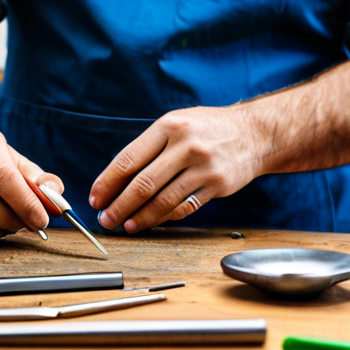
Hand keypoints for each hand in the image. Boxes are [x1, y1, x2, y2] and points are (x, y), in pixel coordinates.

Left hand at [90, 106, 263, 232]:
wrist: (254, 133)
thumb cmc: (208, 129)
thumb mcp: (177, 124)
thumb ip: (150, 147)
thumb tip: (117, 180)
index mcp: (169, 127)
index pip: (128, 159)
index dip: (107, 182)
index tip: (96, 198)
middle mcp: (185, 146)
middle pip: (142, 184)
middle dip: (119, 206)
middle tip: (106, 219)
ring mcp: (203, 167)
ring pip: (163, 200)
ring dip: (140, 217)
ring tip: (126, 226)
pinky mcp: (217, 185)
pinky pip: (184, 207)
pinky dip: (165, 217)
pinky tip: (152, 222)